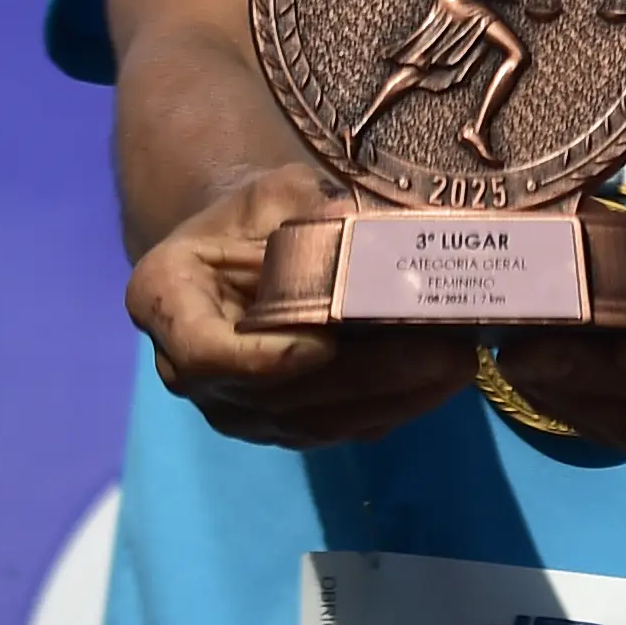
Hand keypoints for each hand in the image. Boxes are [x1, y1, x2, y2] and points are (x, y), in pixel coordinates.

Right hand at [126, 166, 475, 450]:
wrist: (240, 253)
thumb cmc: (252, 216)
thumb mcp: (273, 194)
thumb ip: (307, 210)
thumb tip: (368, 224)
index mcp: (165, 302)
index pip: (205, 353)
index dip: (264, 360)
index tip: (322, 345)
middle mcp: (188, 370)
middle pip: (278, 397)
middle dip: (366, 379)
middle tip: (443, 354)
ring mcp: (234, 406)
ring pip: (313, 423)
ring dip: (393, 400)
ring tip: (460, 367)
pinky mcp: (278, 424)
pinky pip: (334, 430)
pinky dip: (392, 410)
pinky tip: (444, 383)